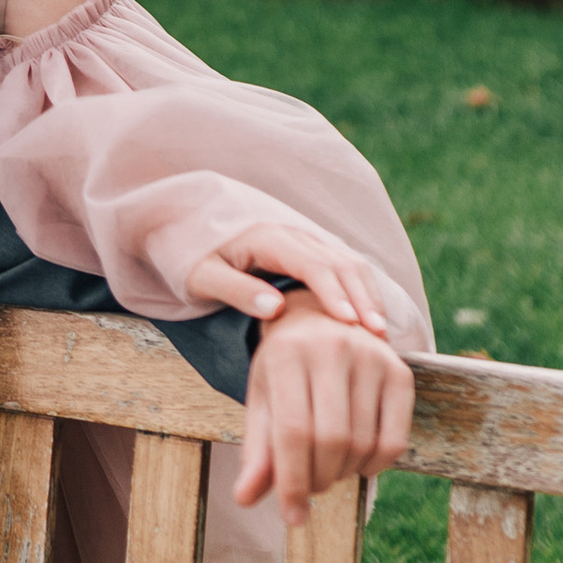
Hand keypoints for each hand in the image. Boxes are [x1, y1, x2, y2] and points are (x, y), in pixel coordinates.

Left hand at [182, 212, 393, 335]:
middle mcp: (292, 234)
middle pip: (341, 262)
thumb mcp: (201, 275)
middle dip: (363, 297)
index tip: (351, 324)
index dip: (335, 294)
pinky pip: (344, 266)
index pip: (313, 264)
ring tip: (382, 333)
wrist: (180, 226)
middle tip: (379, 336)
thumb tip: (275, 308)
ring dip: (368, 294)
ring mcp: (303, 240)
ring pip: (349, 262)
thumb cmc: (188, 255)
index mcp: (268, 237)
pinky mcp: (307, 251)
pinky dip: (362, 290)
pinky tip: (370, 320)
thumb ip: (236, 289)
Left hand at [235, 292, 414, 524]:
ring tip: (328, 471)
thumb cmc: (284, 368)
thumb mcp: (263, 401)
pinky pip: (394, 440)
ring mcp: (371, 356)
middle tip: (310, 488)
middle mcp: (331, 348)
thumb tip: (245, 499)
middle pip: (330, 441)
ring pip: (362, 444)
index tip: (291, 515)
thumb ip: (257, 451)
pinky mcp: (400, 370)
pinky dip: (376, 466)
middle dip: (318, 479)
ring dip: (344, 474)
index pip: (293, 433)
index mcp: (286, 354)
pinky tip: (359, 463)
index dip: (292, 482)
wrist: (320, 317)